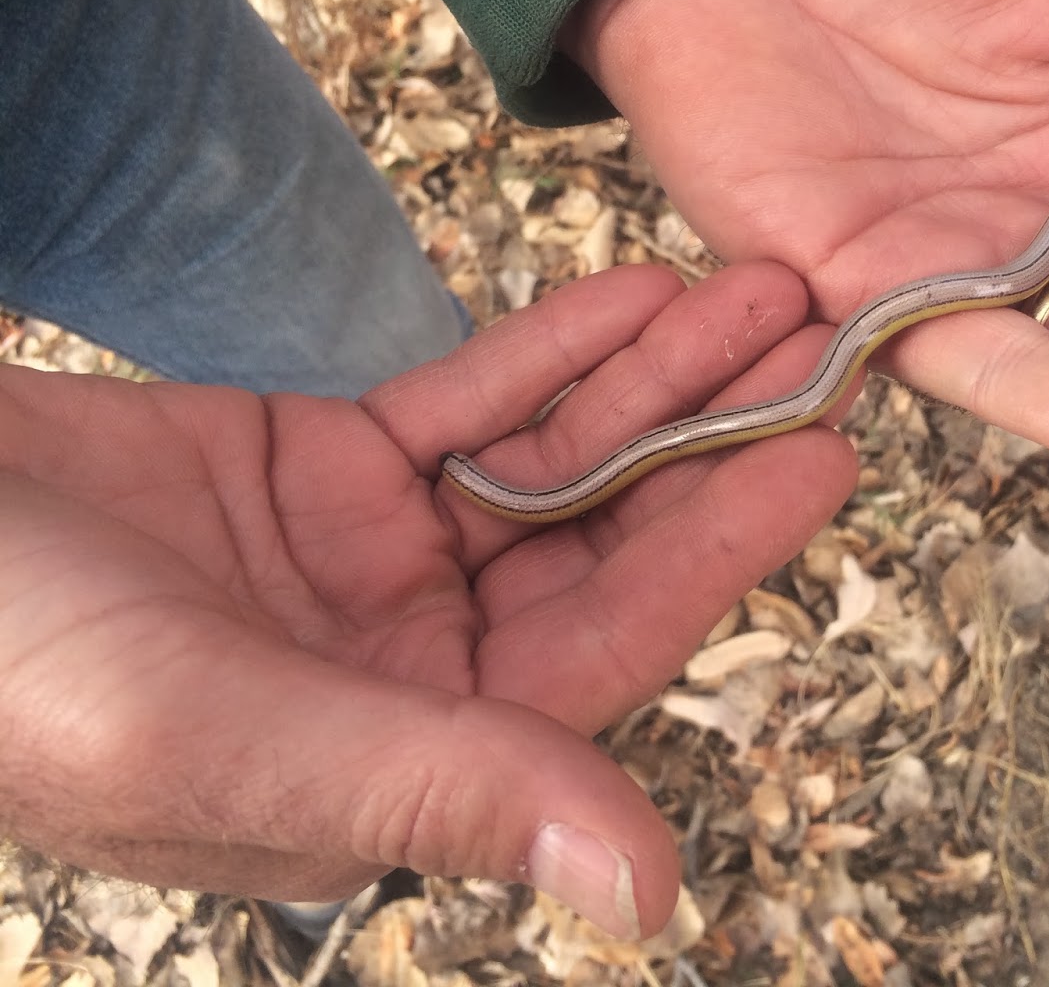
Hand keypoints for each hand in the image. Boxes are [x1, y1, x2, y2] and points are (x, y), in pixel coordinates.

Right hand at [0, 263, 854, 936]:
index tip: (826, 454)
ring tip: (756, 293)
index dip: (722, 545)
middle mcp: (415, 663)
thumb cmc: (13, 671)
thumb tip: (654, 895)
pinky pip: (465, 403)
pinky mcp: (324, 469)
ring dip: (652, 378)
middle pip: (604, 538)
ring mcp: (375, 560)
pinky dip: (548, 351)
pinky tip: (639, 295)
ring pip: (551, 460)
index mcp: (414, 754)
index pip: (610, 642)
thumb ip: (447, 794)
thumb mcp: (230, 737)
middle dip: (711, 438)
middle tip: (824, 342)